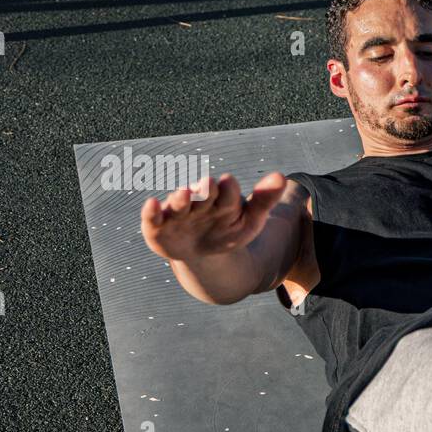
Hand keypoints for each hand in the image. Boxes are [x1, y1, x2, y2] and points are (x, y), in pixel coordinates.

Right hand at [141, 172, 286, 261]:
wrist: (204, 255)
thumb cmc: (228, 231)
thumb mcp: (250, 221)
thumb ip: (264, 200)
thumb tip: (281, 176)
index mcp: (222, 199)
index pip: (228, 191)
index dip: (228, 189)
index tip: (229, 182)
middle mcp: (198, 202)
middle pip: (202, 194)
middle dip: (205, 190)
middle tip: (208, 184)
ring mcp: (177, 214)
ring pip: (179, 204)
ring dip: (180, 198)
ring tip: (185, 193)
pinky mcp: (157, 228)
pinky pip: (152, 219)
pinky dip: (150, 212)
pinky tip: (151, 204)